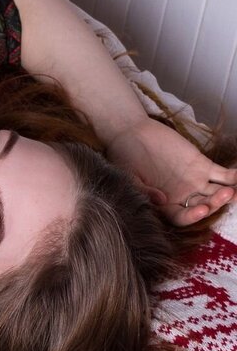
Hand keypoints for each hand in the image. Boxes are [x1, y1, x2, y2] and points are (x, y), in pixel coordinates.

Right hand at [106, 117, 236, 225]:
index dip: (192, 217)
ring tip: (234, 191)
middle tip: (225, 196)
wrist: (130, 134)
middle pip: (203, 206)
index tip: (201, 210)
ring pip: (215, 193)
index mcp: (164, 204)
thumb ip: (144, 190)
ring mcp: (194, 181)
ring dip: (227, 194)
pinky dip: (234, 177)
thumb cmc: (124, 158)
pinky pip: (223, 174)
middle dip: (215, 204)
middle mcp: (182, 196)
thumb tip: (161, 201)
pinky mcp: (202, 165)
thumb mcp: (128, 177)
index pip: (182, 217)